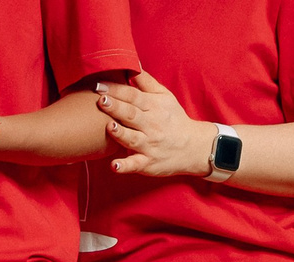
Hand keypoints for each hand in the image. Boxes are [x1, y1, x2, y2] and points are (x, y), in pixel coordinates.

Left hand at [98, 72, 213, 177]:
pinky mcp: (148, 163)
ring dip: (120, 133)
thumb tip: (131, 62)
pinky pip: (136, 165)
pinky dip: (125, 166)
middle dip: (116, 107)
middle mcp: (151, 125)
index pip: (133, 96)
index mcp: (153, 107)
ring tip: (109, 127)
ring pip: (132, 139)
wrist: (194, 147)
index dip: (116, 90)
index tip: (99, 85)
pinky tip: (114, 166)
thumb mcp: (164, 96)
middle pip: (131, 115)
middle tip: (101, 100)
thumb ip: (145, 81)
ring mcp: (150, 145)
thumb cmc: (174, 119)